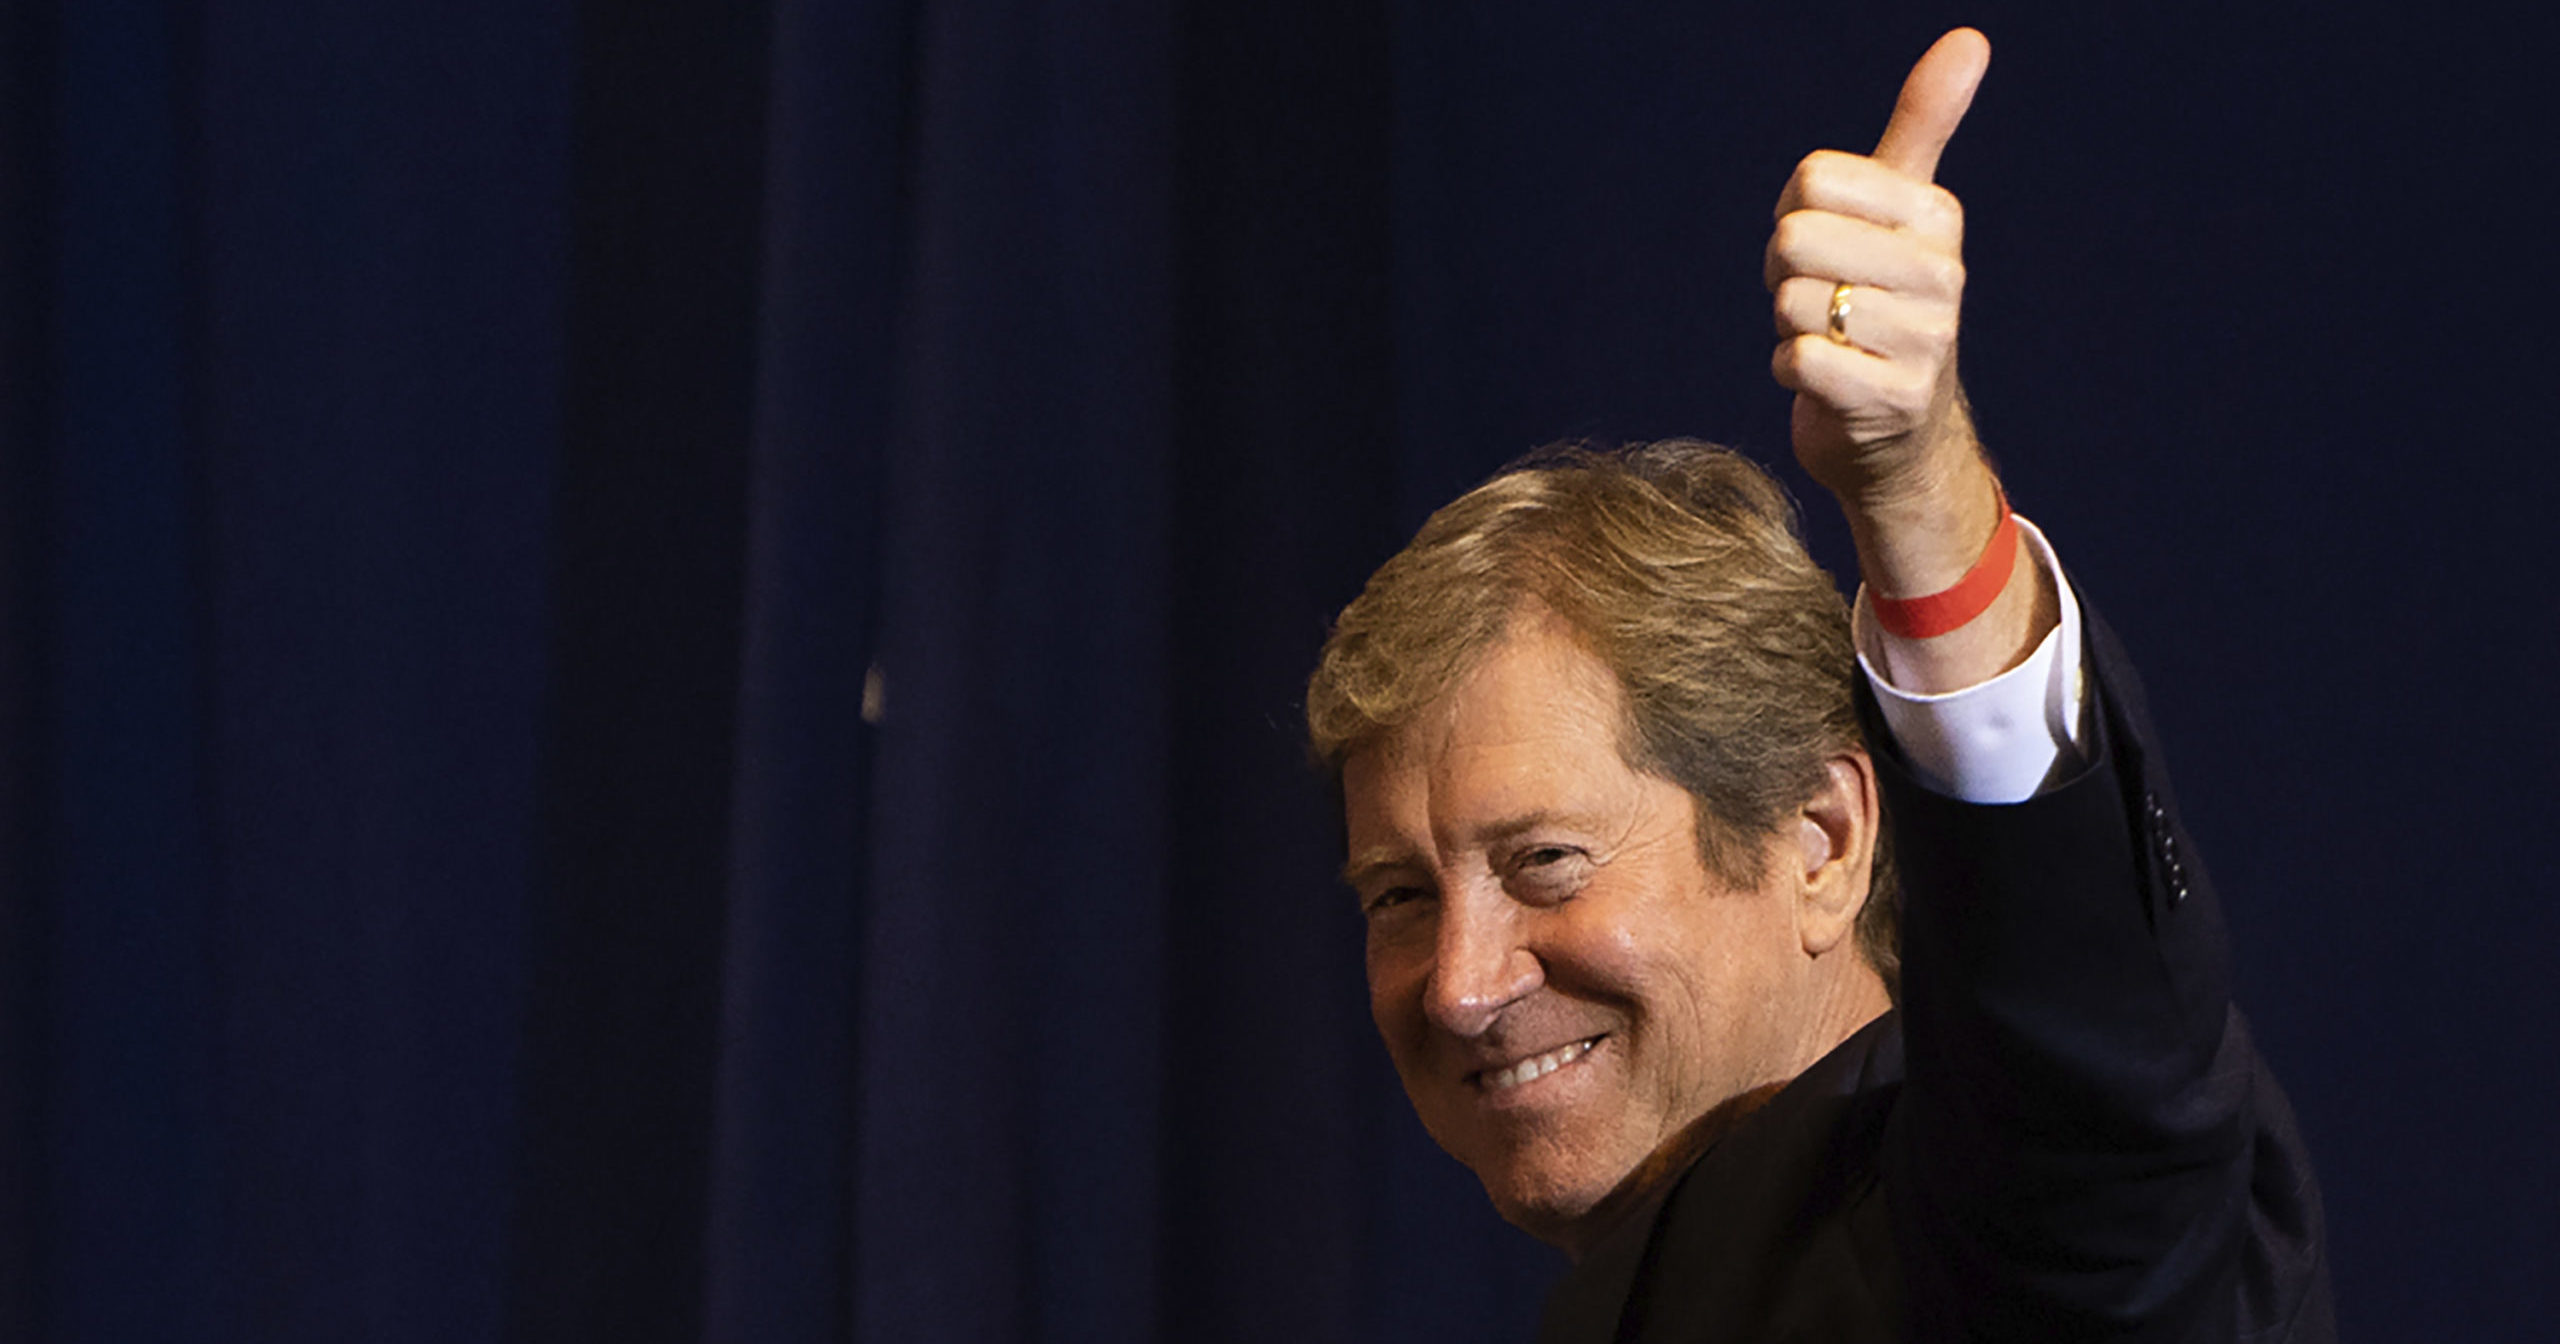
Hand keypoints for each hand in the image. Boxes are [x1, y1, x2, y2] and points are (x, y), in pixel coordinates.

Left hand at [1766, 29, 2053, 690]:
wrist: (1898, 434)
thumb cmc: (1881, 306)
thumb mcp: (1904, 211)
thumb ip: (1924, 125)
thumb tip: (1971, 38)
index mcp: (1935, 215)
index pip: (1813, 180)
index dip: (1796, 216)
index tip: (1829, 249)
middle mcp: (1941, 273)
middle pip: (1794, 238)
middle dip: (1786, 276)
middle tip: (1823, 302)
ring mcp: (1923, 339)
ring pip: (1791, 303)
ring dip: (1788, 328)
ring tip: (1830, 340)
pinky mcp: (1890, 399)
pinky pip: (1796, 360)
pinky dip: (1791, 372)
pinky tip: (1826, 380)